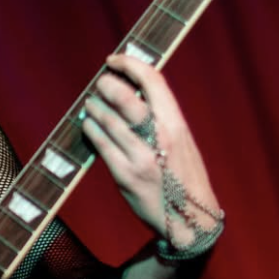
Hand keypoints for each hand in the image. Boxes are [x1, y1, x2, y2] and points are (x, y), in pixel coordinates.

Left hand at [80, 53, 220, 245]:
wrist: (190, 218)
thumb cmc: (182, 175)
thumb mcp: (181, 140)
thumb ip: (160, 117)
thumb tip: (131, 90)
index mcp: (177, 123)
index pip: (153, 80)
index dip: (130, 64)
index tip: (114, 60)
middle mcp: (160, 137)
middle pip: (125, 97)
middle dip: (106, 84)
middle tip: (99, 83)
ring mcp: (141, 156)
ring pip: (108, 120)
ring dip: (93, 107)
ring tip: (89, 104)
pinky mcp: (125, 175)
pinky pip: (100, 145)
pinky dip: (91, 130)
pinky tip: (88, 126)